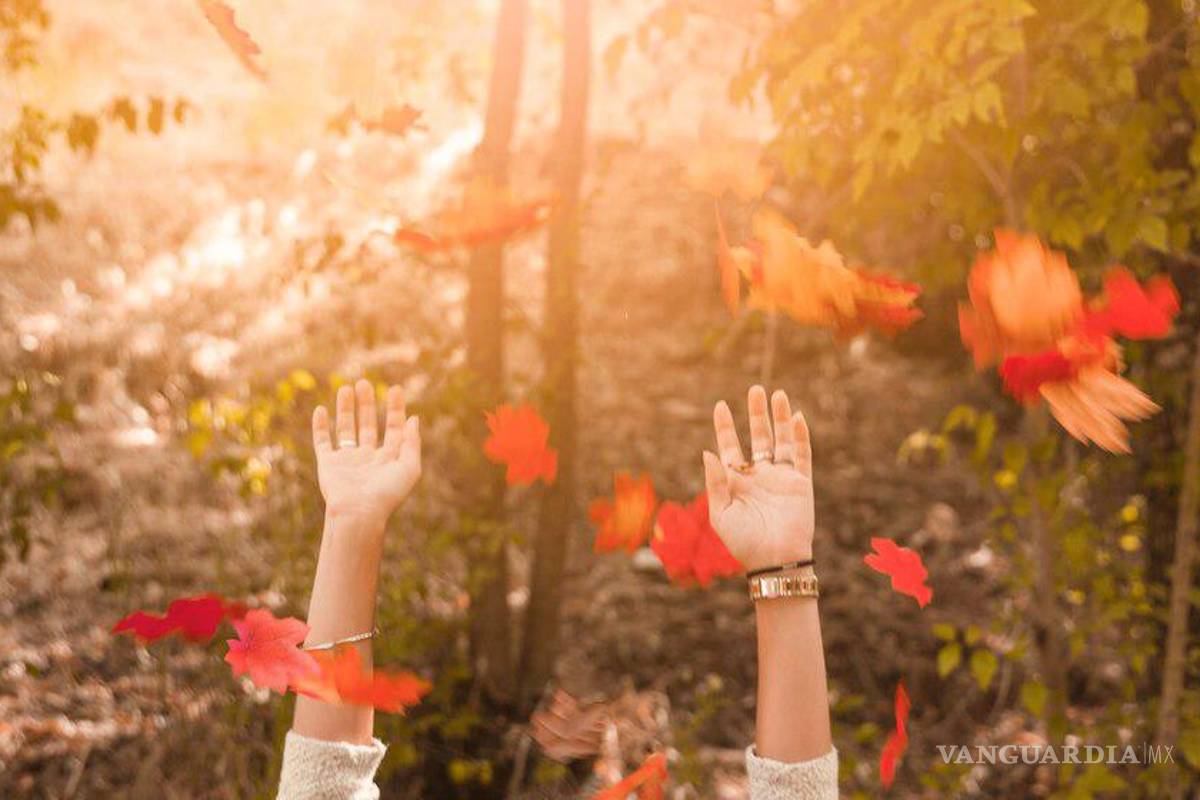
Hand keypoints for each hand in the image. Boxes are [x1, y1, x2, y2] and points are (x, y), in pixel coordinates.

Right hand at [311, 379, 421, 526]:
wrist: (359, 513)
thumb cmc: (387, 493)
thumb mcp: (410, 467)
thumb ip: (412, 442)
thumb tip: (414, 419)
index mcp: (389, 459)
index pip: (393, 428)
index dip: (395, 408)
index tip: (395, 388)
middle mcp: (368, 457)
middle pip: (368, 424)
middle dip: (367, 404)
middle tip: (365, 382)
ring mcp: (347, 460)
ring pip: (346, 429)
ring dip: (346, 408)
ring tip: (346, 388)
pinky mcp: (328, 464)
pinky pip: (323, 441)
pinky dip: (320, 426)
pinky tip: (321, 409)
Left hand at [702, 386, 813, 570]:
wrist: (774, 561)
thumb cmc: (743, 542)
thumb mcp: (721, 513)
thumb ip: (715, 482)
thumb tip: (707, 452)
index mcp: (737, 481)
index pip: (730, 447)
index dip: (726, 427)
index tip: (720, 406)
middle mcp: (759, 475)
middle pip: (758, 436)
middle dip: (756, 414)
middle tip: (755, 388)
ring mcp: (781, 478)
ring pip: (781, 440)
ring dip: (780, 418)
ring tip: (777, 394)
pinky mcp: (800, 483)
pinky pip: (801, 455)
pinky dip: (799, 436)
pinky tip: (797, 417)